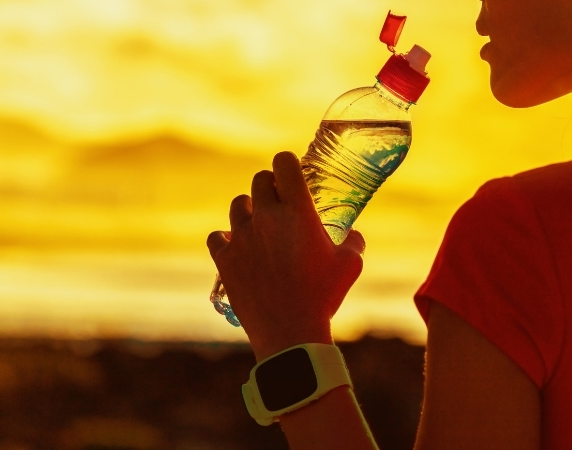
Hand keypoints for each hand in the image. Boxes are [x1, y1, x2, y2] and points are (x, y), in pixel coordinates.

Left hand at [206, 151, 365, 359]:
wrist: (289, 332)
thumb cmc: (324, 296)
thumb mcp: (351, 265)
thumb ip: (353, 241)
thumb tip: (353, 234)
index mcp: (298, 212)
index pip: (284, 163)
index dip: (288, 163)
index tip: (291, 172)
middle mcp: (266, 217)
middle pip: (259, 180)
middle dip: (271, 185)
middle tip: (280, 201)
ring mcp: (241, 237)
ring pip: (238, 205)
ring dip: (249, 210)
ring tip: (260, 226)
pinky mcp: (224, 259)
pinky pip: (217, 237)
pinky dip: (226, 239)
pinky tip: (238, 248)